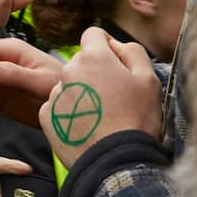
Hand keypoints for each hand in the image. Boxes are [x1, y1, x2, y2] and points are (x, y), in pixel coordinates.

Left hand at [39, 27, 162, 169]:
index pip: (94, 34)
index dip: (107, 46)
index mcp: (93, 57)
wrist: (116, 162)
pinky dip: (70, 113)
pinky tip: (87, 127)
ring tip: (101, 117)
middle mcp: (68, 71)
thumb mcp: (149, 79)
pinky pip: (59, 106)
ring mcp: (55, 95)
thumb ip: (132, 51)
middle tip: (114, 97)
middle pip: (81, 62)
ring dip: (82, 93)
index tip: (116, 65)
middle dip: (95, 73)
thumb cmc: (137, 119)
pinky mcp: (47, 117)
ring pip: (70, 85)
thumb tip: (116, 45)